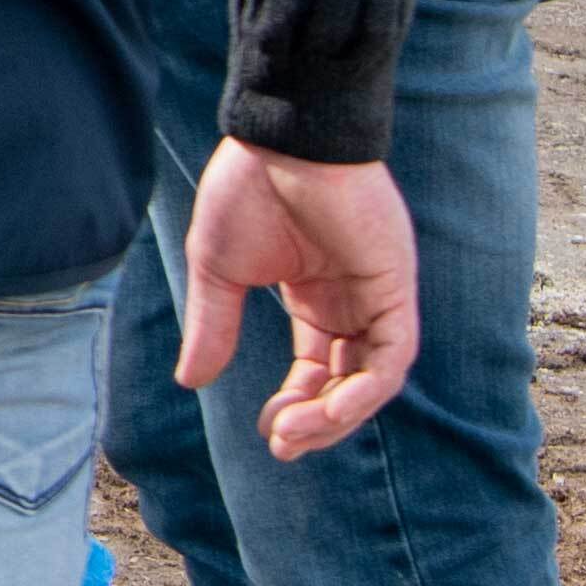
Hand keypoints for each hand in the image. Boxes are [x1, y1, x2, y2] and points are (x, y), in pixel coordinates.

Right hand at [177, 143, 421, 458]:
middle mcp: (352, 302)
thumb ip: (214, 325)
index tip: (267, 434)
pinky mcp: (394, 287)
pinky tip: (330, 408)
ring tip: (293, 434)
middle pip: (348, 382)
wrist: (281, 138)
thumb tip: (190, 381)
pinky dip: (367, 389)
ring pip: (373, 378)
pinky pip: (393, 354)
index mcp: (315, 296)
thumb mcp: (218, 269)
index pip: (317, 368)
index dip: (296, 406)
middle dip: (318, 423)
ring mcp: (377, 295)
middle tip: (282, 446)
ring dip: (338, 416)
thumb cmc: (248, 189)